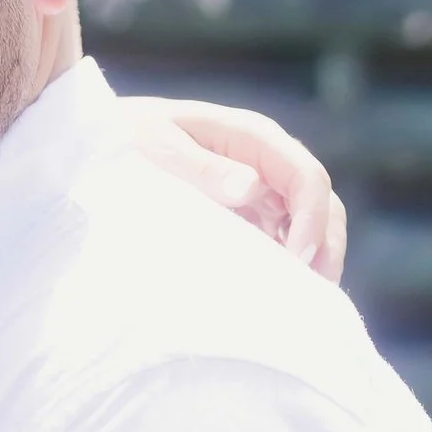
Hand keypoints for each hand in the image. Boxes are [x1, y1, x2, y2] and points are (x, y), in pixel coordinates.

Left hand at [122, 96, 348, 282]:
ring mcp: (259, 182)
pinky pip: (280, 230)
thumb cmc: (130, 137)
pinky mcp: (247, 206)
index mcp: (252, 136)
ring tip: (308, 295)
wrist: (106, 139)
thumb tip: (250, 188)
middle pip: (319, 198)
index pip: (306, 176)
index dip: (312, 218)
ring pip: (307, 217)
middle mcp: (265, 157)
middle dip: (325, 242)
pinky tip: (283, 286)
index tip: (297, 259)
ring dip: (314, 253)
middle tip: (318, 288)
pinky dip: (288, 256)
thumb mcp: (159, 147)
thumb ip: (203, 168)